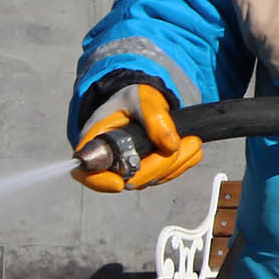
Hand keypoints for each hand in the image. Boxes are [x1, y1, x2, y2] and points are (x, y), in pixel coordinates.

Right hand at [73, 77, 202, 193]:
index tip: (119, 182)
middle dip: (158, 166)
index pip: (86, 172)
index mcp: (95, 141)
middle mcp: (110, 161)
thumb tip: (171, 145)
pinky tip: (189, 146)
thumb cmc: (133, 98)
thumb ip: (153, 116)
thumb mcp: (140, 96)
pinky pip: (166, 177)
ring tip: (192, 140)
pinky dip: (182, 163)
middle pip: (129, 179)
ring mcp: (130, 170)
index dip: (99, 181)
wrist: (144, 102)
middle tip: (183, 144)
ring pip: (152, 180)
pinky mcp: (148, 172)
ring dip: (176, 163)